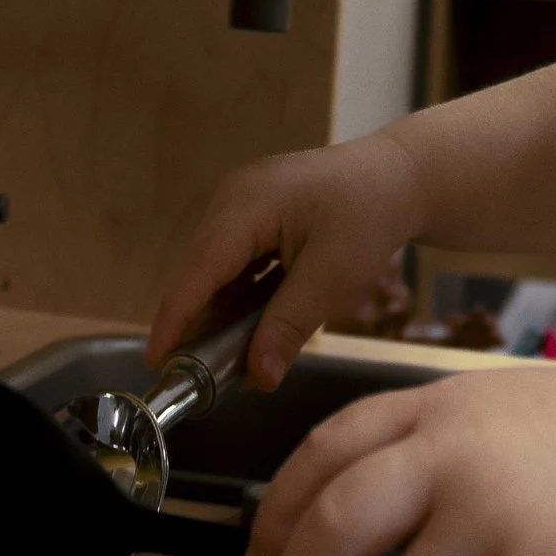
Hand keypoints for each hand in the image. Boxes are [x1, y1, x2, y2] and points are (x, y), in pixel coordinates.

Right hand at [145, 130, 430, 386]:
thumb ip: (288, 326)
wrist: (400, 177)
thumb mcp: (332, 278)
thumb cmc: (368, 218)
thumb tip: (257, 377)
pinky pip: (236, 261)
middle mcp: (232, 200)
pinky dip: (239, 296)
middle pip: (201, 270)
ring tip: (219, 361)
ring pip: (217, 269)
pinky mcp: (257, 215)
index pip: (197, 271)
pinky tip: (246, 328)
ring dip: (220, 312)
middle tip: (195, 376)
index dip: (174, 319)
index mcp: (244, 206)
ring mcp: (242, 204)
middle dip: (197, 323)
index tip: (155, 363)